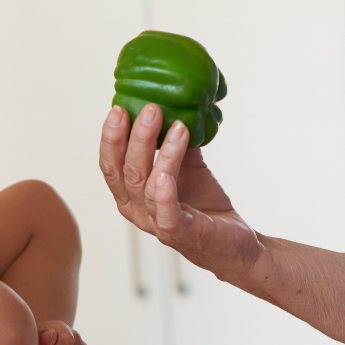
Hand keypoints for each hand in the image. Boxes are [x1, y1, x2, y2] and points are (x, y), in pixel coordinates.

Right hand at [99, 103, 263, 280]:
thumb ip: (176, 142)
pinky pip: (166, 213)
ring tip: (176, 125)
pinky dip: (164, 193)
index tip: (119, 108)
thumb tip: (176, 104)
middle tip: (148, 108)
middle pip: (125, 171)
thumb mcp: (188, 166)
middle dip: (133, 137)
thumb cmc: (203, 203)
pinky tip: (167, 174)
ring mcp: (156, 223)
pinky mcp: (180, 233)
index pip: (111, 164)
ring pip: (146, 186)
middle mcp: (136, 210)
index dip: (111, 138)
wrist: (233, 239)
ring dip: (159, 152)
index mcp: (130, 194)